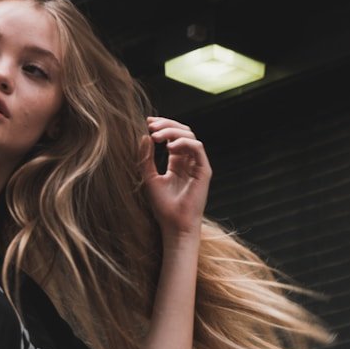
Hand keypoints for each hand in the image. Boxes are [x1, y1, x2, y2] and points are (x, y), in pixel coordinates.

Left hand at [143, 116, 211, 237]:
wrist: (174, 226)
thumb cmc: (163, 207)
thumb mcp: (149, 178)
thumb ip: (146, 158)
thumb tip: (145, 136)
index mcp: (177, 162)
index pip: (173, 136)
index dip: (162, 126)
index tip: (147, 122)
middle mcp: (189, 161)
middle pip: (183, 132)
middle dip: (167, 124)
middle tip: (151, 126)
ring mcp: (197, 165)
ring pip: (190, 136)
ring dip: (172, 131)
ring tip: (156, 136)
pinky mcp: (204, 171)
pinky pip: (197, 148)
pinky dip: (184, 143)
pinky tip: (169, 147)